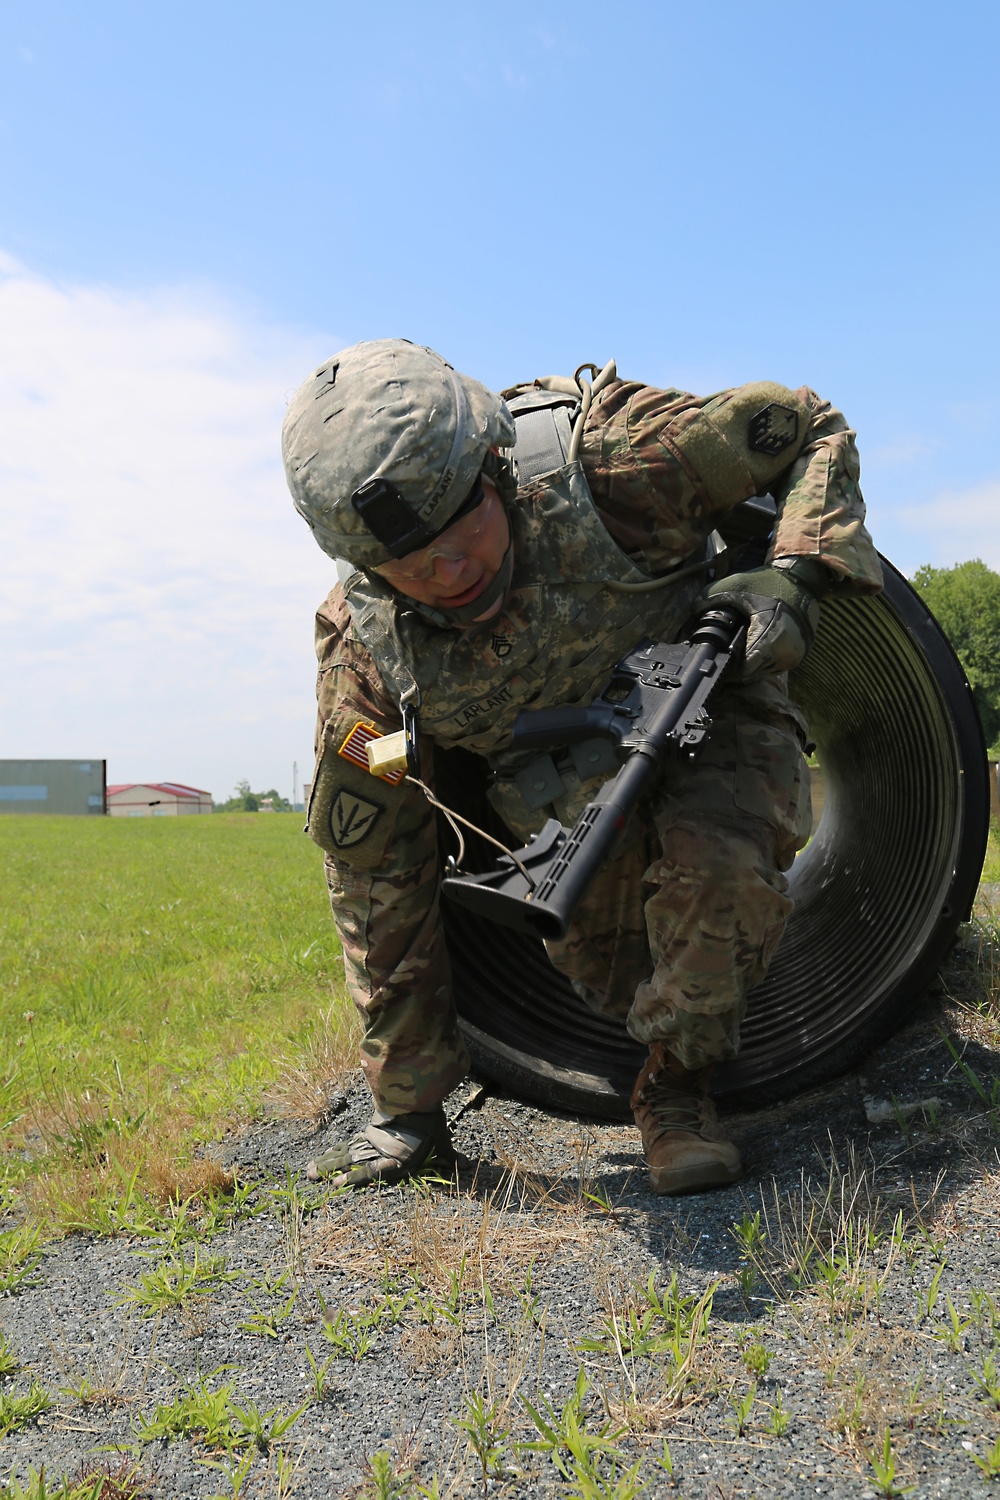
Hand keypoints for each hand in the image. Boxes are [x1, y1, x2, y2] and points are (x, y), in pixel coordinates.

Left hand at [698, 557, 829, 678]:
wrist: (801, 579)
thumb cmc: (769, 583)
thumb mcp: (735, 586)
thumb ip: (709, 600)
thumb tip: (691, 615)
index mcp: (770, 639)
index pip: (744, 671)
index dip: (729, 666)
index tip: (721, 657)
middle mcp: (785, 652)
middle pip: (753, 673)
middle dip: (740, 663)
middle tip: (731, 648)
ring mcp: (794, 655)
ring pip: (764, 671)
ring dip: (753, 662)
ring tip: (746, 643)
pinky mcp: (800, 654)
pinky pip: (776, 665)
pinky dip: (765, 657)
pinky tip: (758, 642)